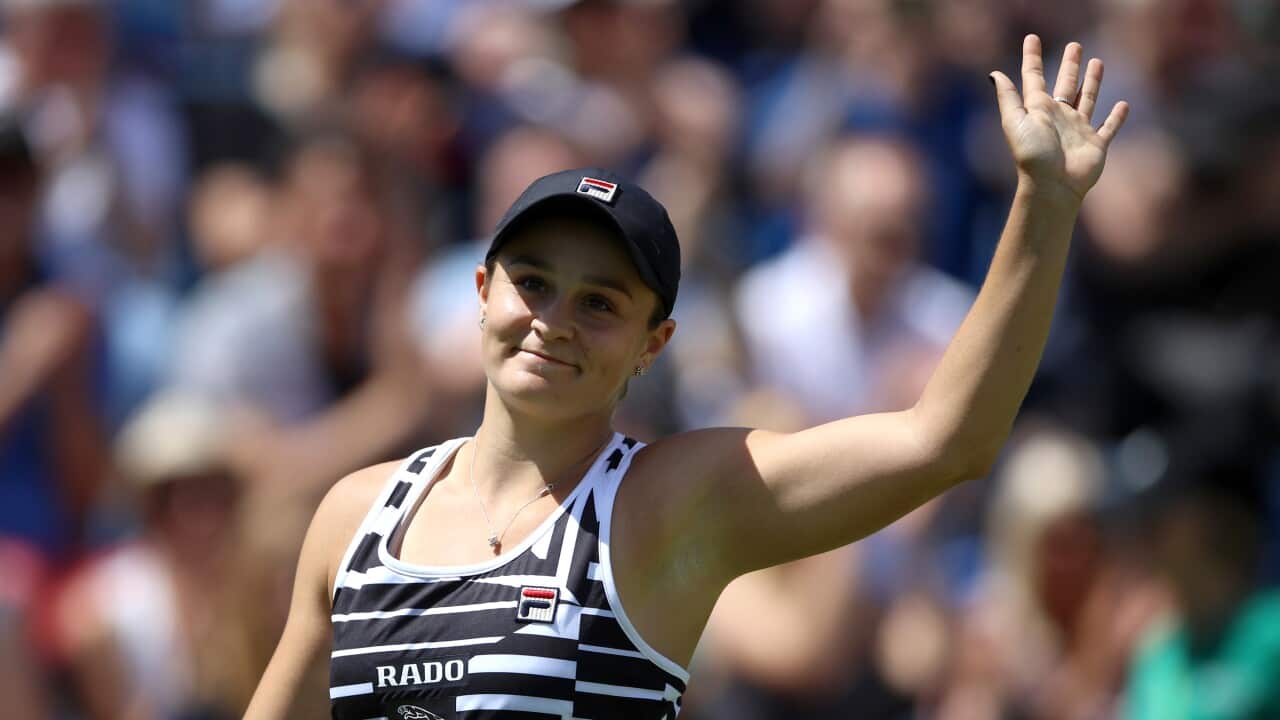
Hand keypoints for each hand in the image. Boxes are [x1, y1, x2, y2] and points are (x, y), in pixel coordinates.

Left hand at [991, 35, 1129, 204]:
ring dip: (1092, 82)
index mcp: (1038, 109)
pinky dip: (1117, 117)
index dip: (1032, 58)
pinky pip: (1109, 127)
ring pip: (1088, 99)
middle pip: (1065, 84)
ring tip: (1097, 61)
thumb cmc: (1032, 154)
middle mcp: (1059, 117)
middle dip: (1070, 65)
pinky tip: (1123, 105)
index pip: (1034, 77)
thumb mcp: (1015, 121)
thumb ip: (1009, 97)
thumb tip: (994, 73)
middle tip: (1075, 45)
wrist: (1053, 185)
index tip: (1031, 38)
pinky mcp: (1096, 144)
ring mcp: (1078, 130)